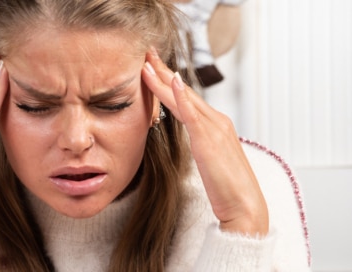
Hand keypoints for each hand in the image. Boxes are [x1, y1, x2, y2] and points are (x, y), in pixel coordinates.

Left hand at [141, 48, 268, 235]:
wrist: (245, 206)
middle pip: (184, 91)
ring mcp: (214, 128)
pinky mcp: (208, 139)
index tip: (152, 68)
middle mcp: (216, 121)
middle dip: (163, 72)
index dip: (168, 82)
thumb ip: (200, 145)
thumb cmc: (227, 189)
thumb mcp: (209, 160)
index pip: (187, 98)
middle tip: (146, 54)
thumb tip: (189, 139)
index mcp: (216, 125)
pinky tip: (170, 80)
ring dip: (163, 78)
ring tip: (146, 63)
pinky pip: (191, 113)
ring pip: (183, 98)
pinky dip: (179, 96)